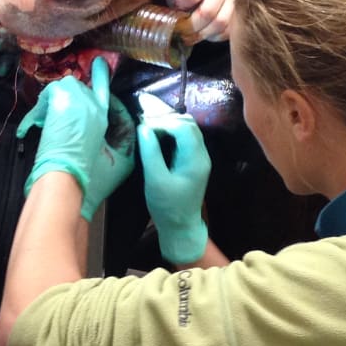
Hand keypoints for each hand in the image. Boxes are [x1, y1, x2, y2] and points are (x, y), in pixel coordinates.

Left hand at [17, 57, 133, 220]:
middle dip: (59, 101)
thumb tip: (82, 128)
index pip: (103, 89)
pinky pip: (47, 93)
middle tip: (47, 119)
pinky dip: (37, 109)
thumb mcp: (99, 151)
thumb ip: (95, 134)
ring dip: (47, 105)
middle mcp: (94, 104)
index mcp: (103, 117)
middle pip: (73, 88)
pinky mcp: (65, 95)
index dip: (101, 75)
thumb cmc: (81, 169)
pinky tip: (32, 126)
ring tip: (38, 124)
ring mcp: (80, 97)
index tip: (99, 62)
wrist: (67, 172)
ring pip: (59, 88)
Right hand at [137, 112, 210, 263]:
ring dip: (169, 124)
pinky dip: (171, 131)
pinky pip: (185, 137)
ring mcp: (199, 157)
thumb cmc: (167, 206)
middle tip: (145, 124)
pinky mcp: (193, 160)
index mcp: (196, 159)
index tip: (143, 126)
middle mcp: (202, 154)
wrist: (180, 227)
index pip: (183, 127)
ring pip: (188, 128)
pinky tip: (157, 135)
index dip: (163, 122)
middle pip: (188, 123)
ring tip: (149, 128)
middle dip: (166, 119)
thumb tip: (143, 127)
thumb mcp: (155, 180)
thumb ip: (151, 153)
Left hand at [161, 0, 233, 44]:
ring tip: (192, 35)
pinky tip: (205, 33)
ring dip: (203, 33)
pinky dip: (214, 36)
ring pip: (220, 22)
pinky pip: (227, 30)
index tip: (176, 13)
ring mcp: (232, 0)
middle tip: (183, 32)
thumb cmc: (184, 3)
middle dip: (192, 26)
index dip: (182, 9)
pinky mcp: (238, 15)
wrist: (197, 11)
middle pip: (207, 12)